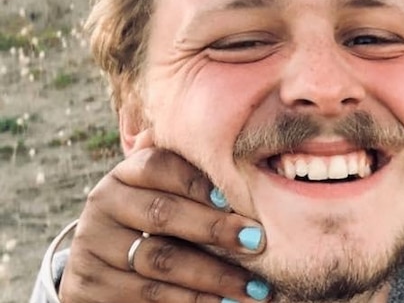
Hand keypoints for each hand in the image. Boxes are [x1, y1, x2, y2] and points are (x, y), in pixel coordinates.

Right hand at [57, 145, 271, 302]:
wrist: (106, 267)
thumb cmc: (158, 224)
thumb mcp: (169, 199)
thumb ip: (199, 190)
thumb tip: (261, 195)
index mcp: (126, 175)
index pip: (160, 166)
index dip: (197, 181)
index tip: (233, 198)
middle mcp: (104, 204)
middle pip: (163, 213)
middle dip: (215, 229)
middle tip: (258, 242)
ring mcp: (93, 247)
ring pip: (160, 261)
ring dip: (213, 275)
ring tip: (253, 286)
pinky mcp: (90, 286)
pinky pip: (148, 295)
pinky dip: (190, 301)